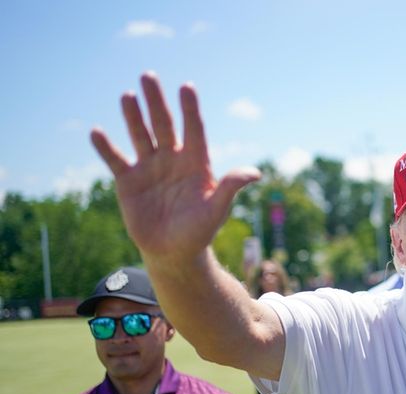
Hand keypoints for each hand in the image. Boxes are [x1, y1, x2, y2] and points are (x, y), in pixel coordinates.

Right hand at [91, 72, 260, 259]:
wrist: (174, 252)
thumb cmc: (200, 231)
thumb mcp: (217, 209)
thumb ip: (231, 188)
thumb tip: (255, 173)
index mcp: (196, 162)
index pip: (194, 129)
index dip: (190, 109)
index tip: (187, 87)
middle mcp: (172, 159)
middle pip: (164, 125)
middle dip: (156, 102)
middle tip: (148, 75)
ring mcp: (149, 168)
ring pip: (140, 136)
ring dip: (132, 116)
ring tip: (127, 95)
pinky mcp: (128, 181)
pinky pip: (115, 160)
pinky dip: (105, 147)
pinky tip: (96, 132)